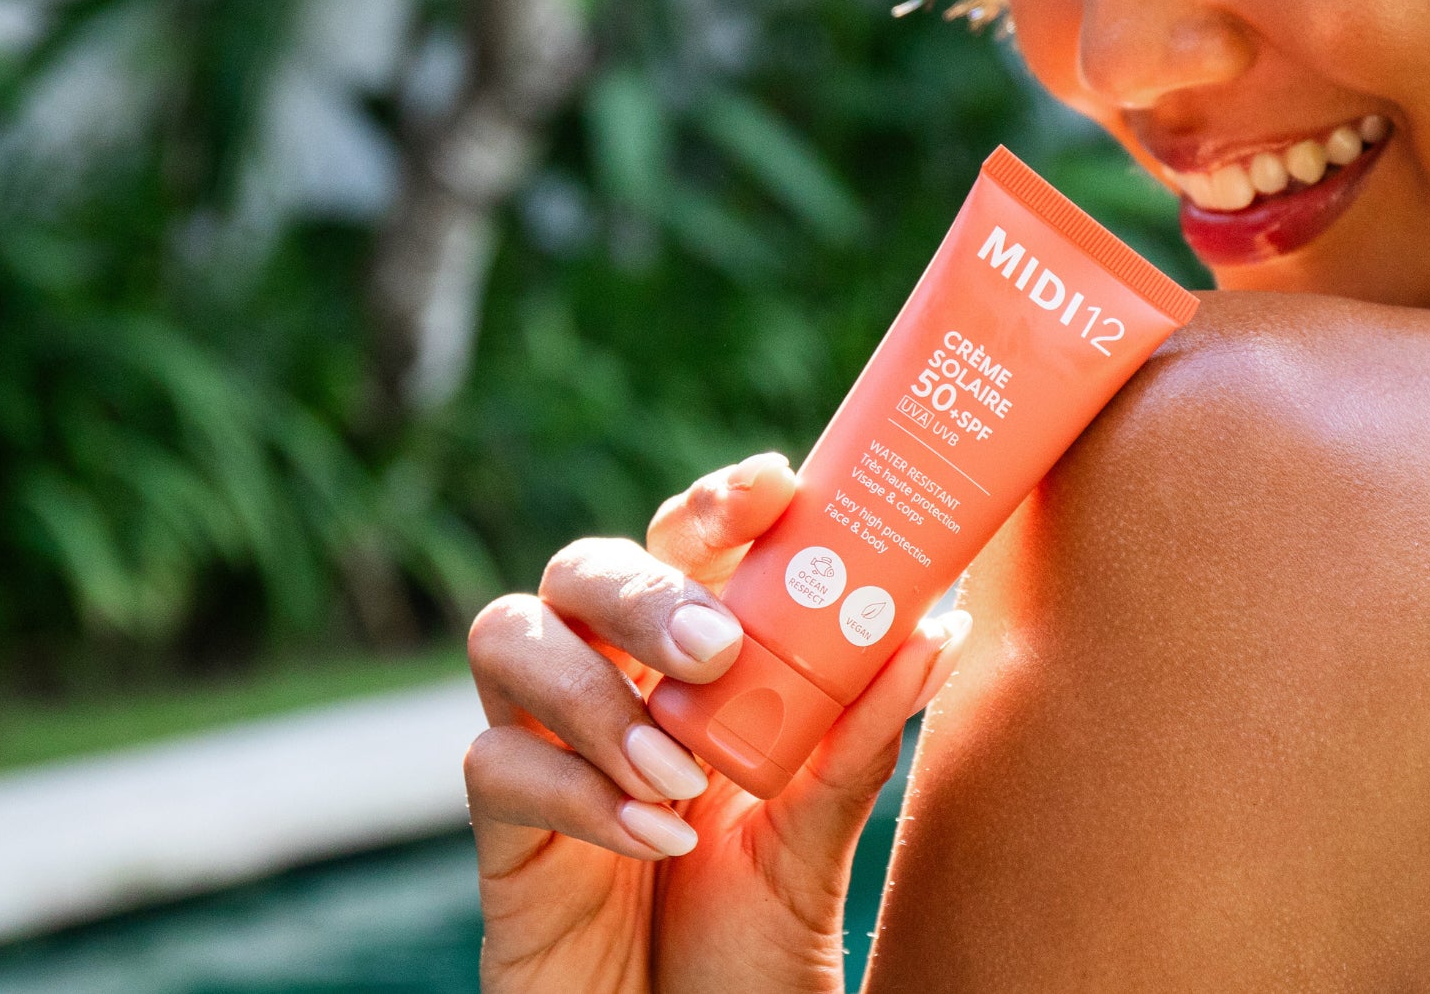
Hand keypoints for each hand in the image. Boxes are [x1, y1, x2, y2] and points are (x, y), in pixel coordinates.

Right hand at [465, 452, 969, 993]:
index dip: (715, 505)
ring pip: (509, 636)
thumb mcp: (816, 848)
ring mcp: (545, 757)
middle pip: (581, 569)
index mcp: (685, 678)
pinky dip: (579, 789)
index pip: (682, 550)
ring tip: (679, 772)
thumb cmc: (746, 959)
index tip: (778, 484)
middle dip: (643, 587)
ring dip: (596, 691)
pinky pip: (494, 765)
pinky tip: (654, 839)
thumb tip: (936, 629)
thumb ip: (856, 745)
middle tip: (715, 646)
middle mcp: (607, 695)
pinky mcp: (502, 836)